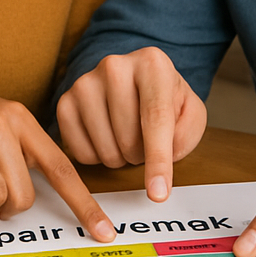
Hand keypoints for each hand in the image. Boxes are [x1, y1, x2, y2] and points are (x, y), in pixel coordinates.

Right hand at [56, 47, 206, 202]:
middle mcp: (114, 65)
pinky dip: (99, 158)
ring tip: (127, 136)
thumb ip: (186, 132)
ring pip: (106, 150)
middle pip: (129, 139)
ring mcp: (85, 83)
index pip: (155, 118)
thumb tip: (165, 154)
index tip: (158, 193)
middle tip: (146, 139)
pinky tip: (107, 137)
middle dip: (143, 154)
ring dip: (122, 158)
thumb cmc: (163, 99)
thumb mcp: (190, 111)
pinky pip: (81, 154)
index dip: (159, 160)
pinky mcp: (65, 102)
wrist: (133, 81)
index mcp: (152, 63)